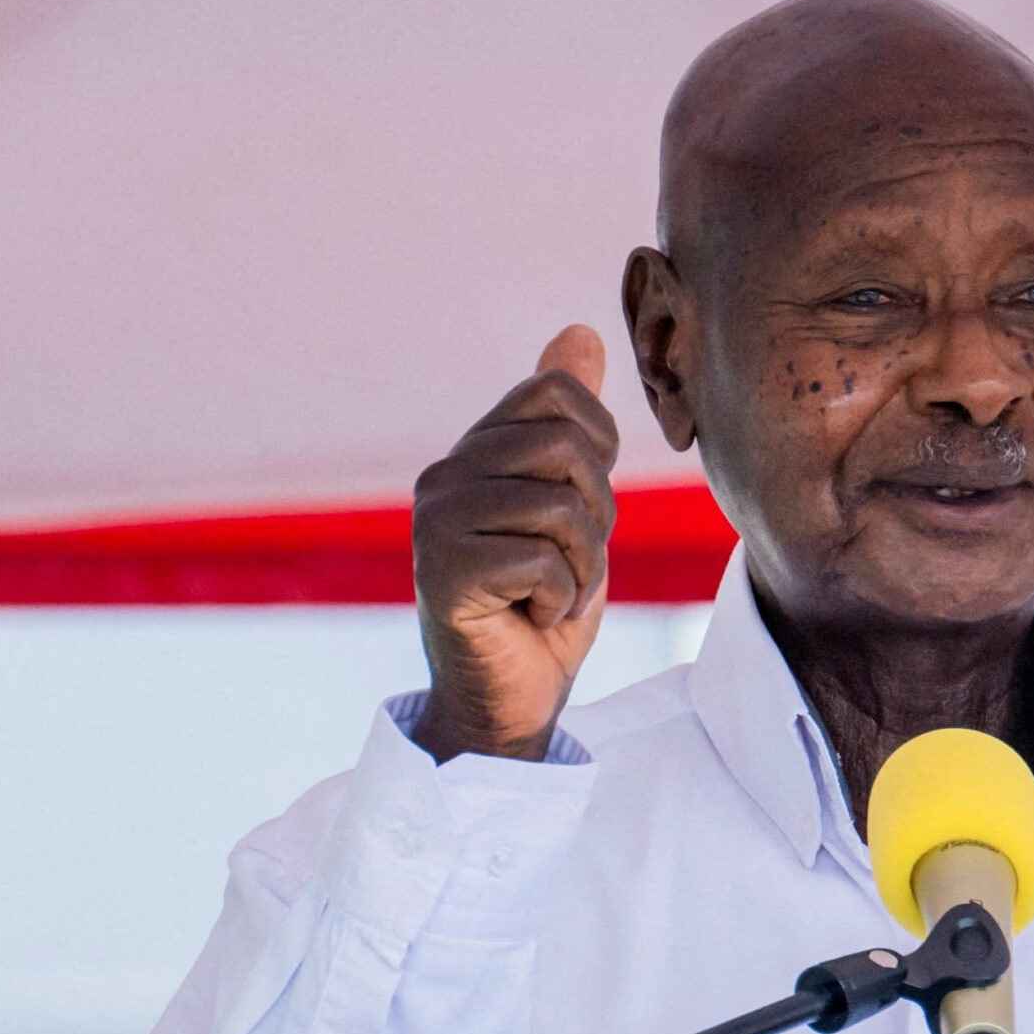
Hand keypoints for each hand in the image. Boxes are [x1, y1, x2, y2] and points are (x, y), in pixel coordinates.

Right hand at [411, 326, 619, 761]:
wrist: (511, 702)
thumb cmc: (541, 605)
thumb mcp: (573, 504)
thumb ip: (570, 423)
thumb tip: (577, 332)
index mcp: (474, 452)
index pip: (558, 395)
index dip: (598, 450)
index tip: (582, 507)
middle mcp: (444, 476)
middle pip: (568, 448)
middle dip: (596, 516)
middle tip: (568, 564)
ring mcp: (436, 523)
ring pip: (562, 508)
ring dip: (581, 566)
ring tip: (547, 594)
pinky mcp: (443, 572)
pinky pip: (544, 562)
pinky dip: (560, 601)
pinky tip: (529, 618)